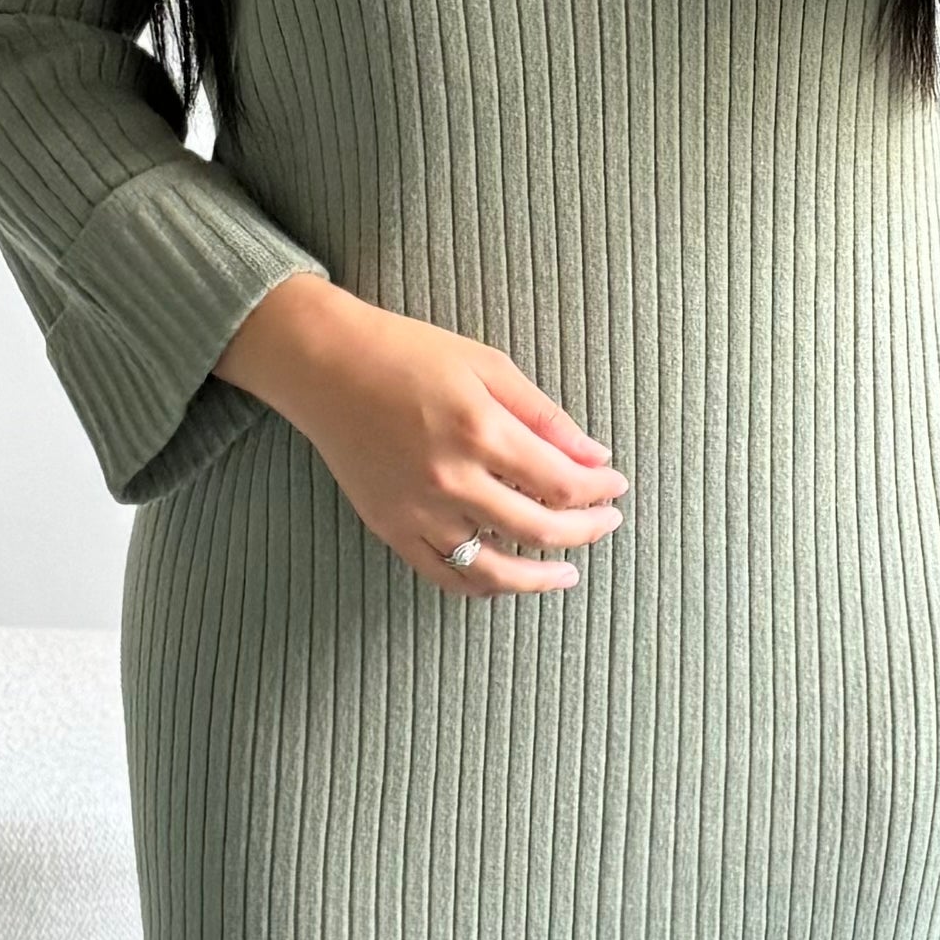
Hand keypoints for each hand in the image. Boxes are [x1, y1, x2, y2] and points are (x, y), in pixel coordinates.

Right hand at [216, 273, 629, 599]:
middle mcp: (452, 479)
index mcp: (482, 431)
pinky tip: (505, 580)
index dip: (599, 490)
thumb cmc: (407, 354)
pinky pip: (444, 575)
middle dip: (585, 531)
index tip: (614, 484)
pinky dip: (481, 586)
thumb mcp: (487, 366)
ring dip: (538, 578)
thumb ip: (544, 416)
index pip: (563, 483)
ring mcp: (418, 510)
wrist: (325, 365)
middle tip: (605, 522)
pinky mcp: (391, 528)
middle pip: (538, 530)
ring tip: (566, 573)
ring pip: (492, 570)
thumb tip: (595, 456)